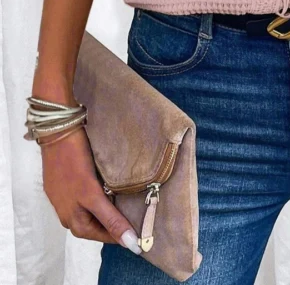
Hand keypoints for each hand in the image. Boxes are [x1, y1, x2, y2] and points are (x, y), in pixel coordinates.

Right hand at [39, 125, 141, 254]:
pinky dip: (101, 198)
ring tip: (129, 203)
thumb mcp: (93, 194)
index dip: (123, 235)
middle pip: (97, 226)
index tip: (144, 232)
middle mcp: (68, 214)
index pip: (103, 236)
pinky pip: (87, 199)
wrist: (57, 133)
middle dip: (116, 223)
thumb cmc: (74, 163)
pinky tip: (112, 189)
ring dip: (109, 210)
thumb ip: (110, 219)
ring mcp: (65, 199)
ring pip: (92, 212)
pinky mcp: (65, 186)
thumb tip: (129, 244)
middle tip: (139, 216)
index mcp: (73, 220)